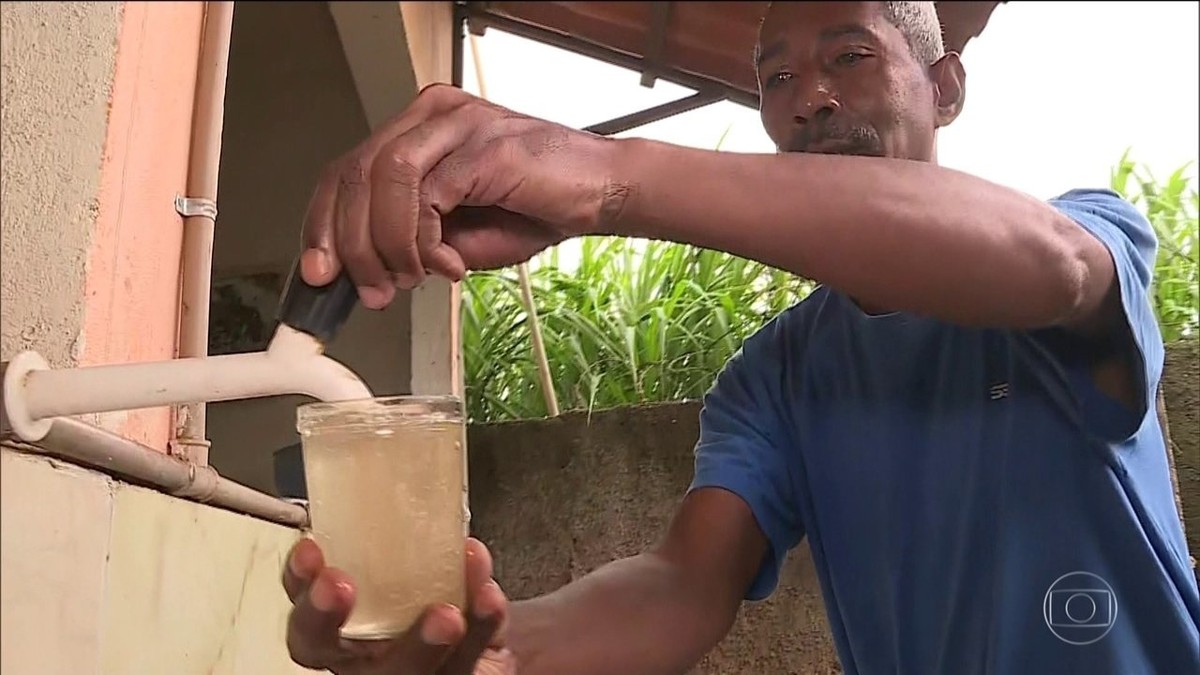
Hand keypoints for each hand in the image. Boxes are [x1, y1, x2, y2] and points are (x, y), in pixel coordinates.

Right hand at [283, 536, 514, 674]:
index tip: (310, 551)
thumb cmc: (441, 603)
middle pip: (323, 649)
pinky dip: (480, 626)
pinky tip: (488, 601)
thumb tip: (461, 546)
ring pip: (400, 672)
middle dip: (324, 615)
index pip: (303, 608)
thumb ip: (437, 556)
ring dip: (420, 643)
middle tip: (339, 586)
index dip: (298, 582)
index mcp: (344, 628)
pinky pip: (462, 665)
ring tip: (445, 616)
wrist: (487, 645)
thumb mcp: (430, 574)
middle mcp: (362, 660)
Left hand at [299, 84, 620, 309]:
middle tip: (368, 291)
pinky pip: (425, 195)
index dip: (324, 224)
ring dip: (383, 244)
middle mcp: (431, 116)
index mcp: (421, 129)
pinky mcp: (480, 146)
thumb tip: (370, 274)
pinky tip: (447, 264)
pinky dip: (423, 240)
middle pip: (354, 172)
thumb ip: (414, 243)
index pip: (349, 171)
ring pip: (380, 179)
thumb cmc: (539, 207)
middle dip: (347, 243)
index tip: (320, 273)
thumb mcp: (460, 235)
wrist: (605, 191)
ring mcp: (455, 125)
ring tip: (406, 280)